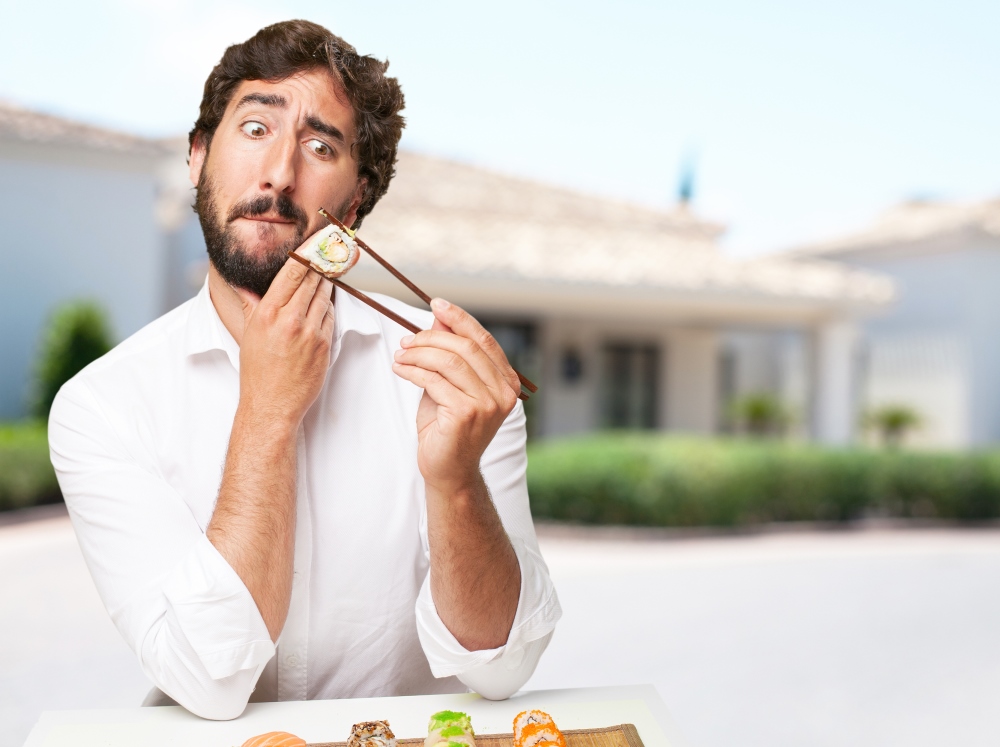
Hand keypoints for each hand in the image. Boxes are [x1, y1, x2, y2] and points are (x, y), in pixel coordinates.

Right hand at [235, 257, 333, 429]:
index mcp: (268, 312)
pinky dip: (328, 307)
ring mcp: (310, 333)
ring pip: (326, 295)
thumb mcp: (249, 333)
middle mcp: (290, 319)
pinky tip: (324, 303)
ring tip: (333, 268)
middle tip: (338, 245)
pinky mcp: (325, 345)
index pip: (294, 271)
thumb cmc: (257, 371)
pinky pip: (331, 317)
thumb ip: (252, 305)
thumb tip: (244, 285)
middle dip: (326, 260)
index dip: (310, 250)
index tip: (321, 237)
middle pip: (314, 278)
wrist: (271, 405)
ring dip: (329, 282)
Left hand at [392, 298, 520, 492]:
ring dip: (419, 354)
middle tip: (407, 340)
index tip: (437, 303)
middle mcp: (503, 392)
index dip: (460, 319)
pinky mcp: (466, 413)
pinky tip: (400, 369)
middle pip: (466, 348)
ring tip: (401, 355)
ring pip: (449, 362)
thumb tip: (439, 316)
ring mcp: (487, 404)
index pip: (484, 341)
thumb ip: (450, 354)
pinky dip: (413, 371)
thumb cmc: (448, 427)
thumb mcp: (450, 384)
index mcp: (506, 382)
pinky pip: (434, 380)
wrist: (448, 471)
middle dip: (432, 337)